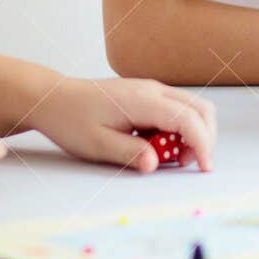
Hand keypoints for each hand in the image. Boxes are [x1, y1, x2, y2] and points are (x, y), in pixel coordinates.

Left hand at [26, 78, 216, 172]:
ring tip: (170, 156)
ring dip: (193, 133)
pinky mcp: (148, 95)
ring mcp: (152, 90)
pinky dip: (180, 128)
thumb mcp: (97, 144)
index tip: (204, 168)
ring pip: (192, 107)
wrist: (54, 99)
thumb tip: (155, 164)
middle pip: (201, 109)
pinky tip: (159, 144)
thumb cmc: (72, 120)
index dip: (202, 144)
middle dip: (204, 138)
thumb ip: (129, 153)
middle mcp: (154, 90)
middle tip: (185, 164)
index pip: (189, 119)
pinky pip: (178, 109)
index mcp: (143, 100)